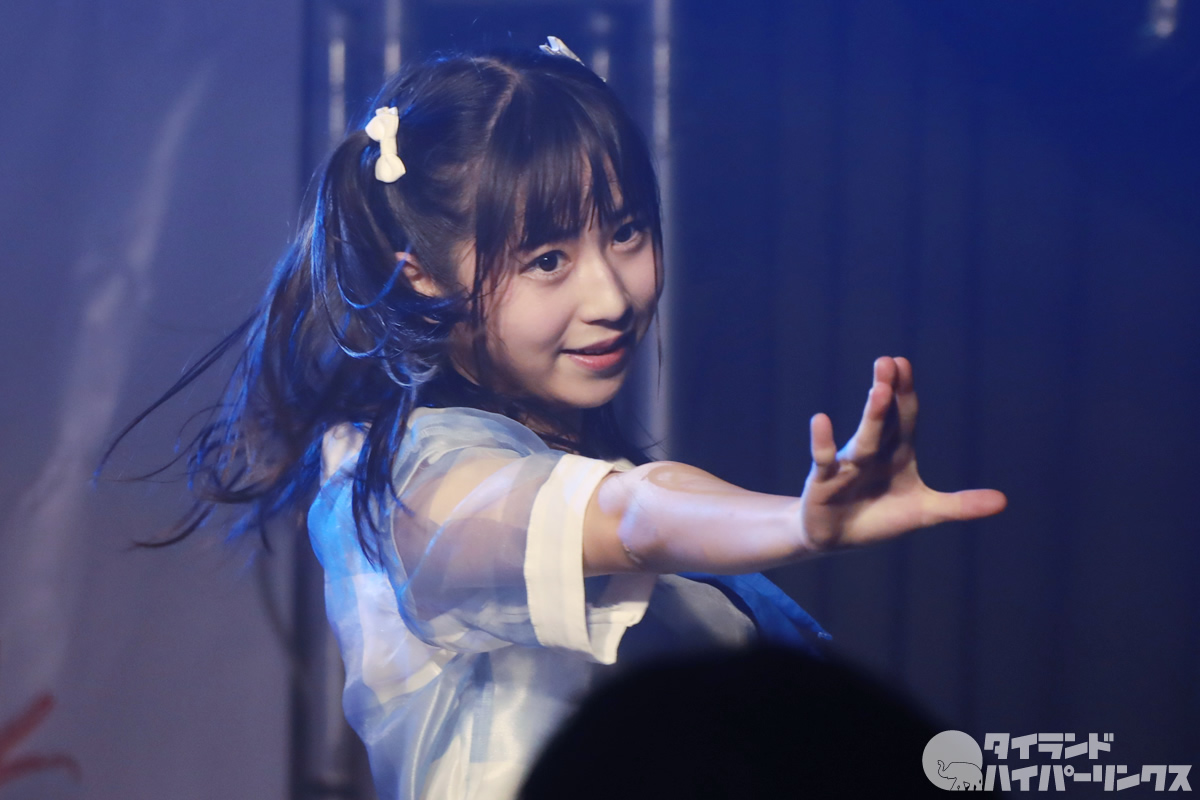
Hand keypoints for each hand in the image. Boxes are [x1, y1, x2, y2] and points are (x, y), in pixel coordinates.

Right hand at [800, 356, 1005, 551]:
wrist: (837, 537)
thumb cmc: (881, 517)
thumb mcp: (924, 512)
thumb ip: (960, 505)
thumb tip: (1004, 501)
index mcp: (897, 453)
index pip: (905, 417)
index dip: (906, 393)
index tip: (904, 363)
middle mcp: (872, 452)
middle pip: (884, 420)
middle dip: (888, 393)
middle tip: (888, 362)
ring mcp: (848, 465)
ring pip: (864, 438)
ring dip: (873, 415)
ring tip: (879, 390)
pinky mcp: (824, 482)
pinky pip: (824, 459)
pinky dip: (823, 441)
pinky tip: (821, 420)